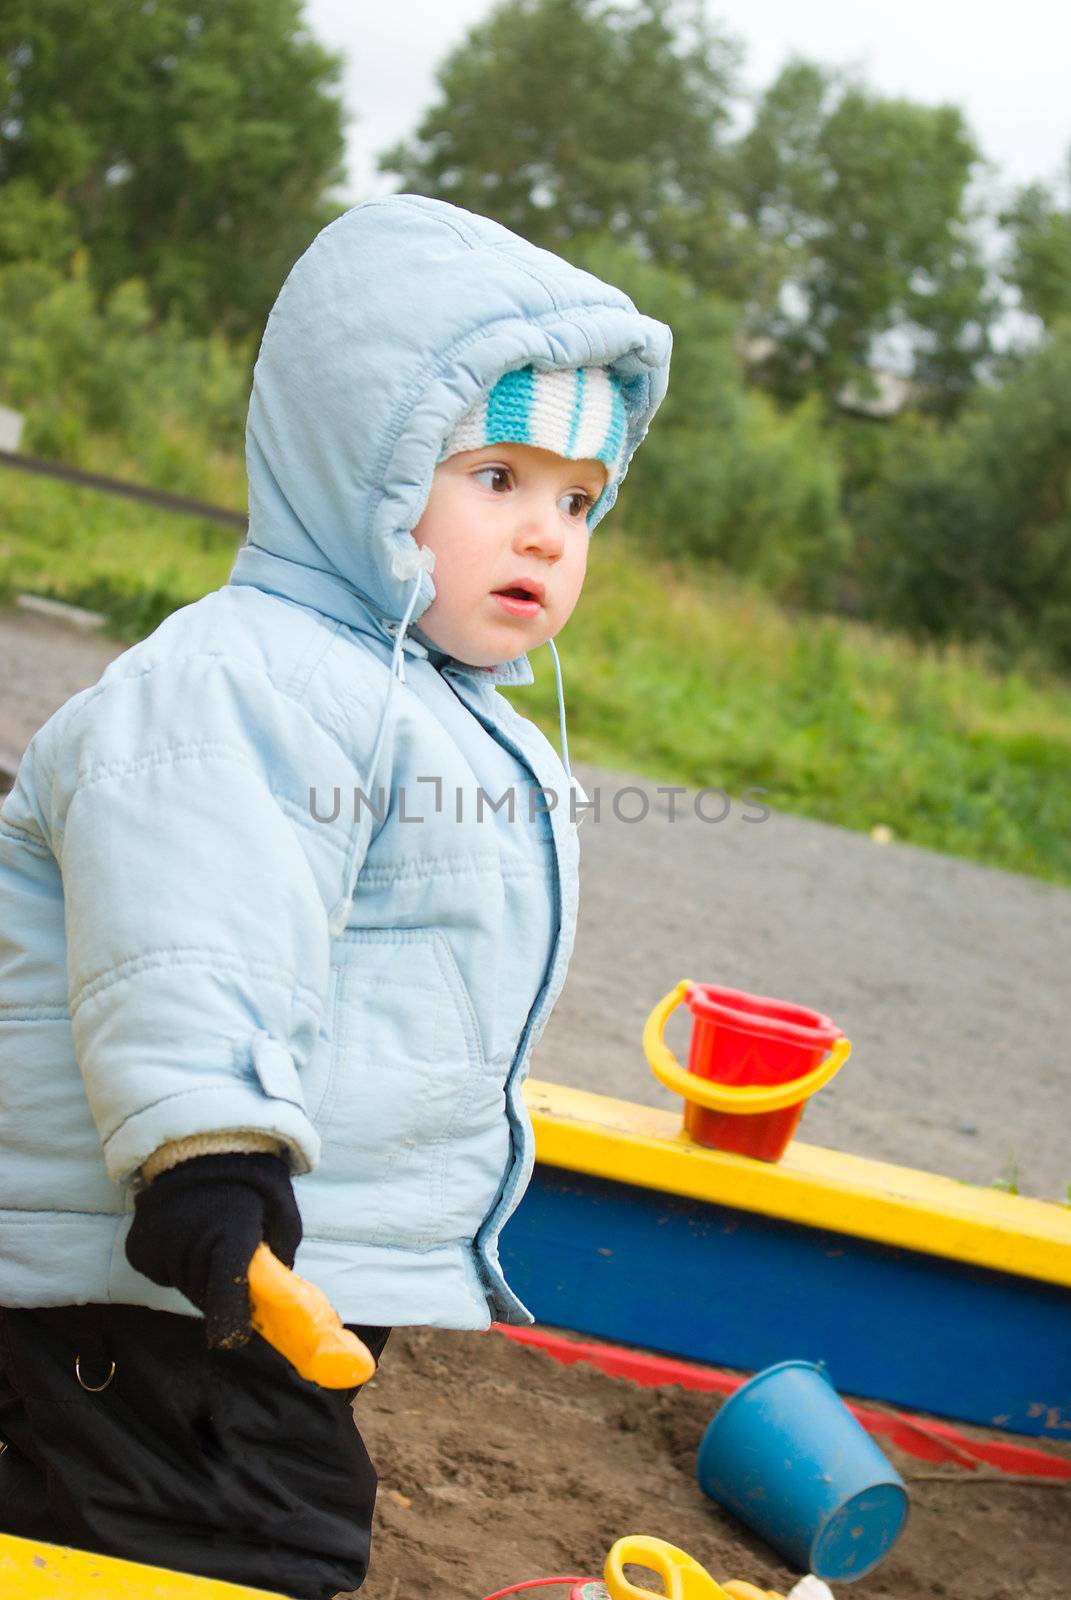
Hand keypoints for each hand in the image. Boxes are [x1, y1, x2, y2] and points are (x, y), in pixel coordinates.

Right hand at [124, 1151, 301, 1348]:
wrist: (204, 1144)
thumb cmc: (253, 1182)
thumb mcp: (281, 1218)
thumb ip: (278, 1260)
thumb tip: (271, 1300)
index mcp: (233, 1234)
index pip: (227, 1294)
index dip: (232, 1321)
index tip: (236, 1334)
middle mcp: (190, 1244)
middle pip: (205, 1296)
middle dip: (221, 1290)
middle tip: (230, 1261)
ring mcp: (159, 1247)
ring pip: (183, 1285)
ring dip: (197, 1274)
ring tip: (207, 1235)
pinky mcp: (138, 1249)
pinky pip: (161, 1273)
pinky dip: (173, 1262)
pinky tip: (185, 1232)